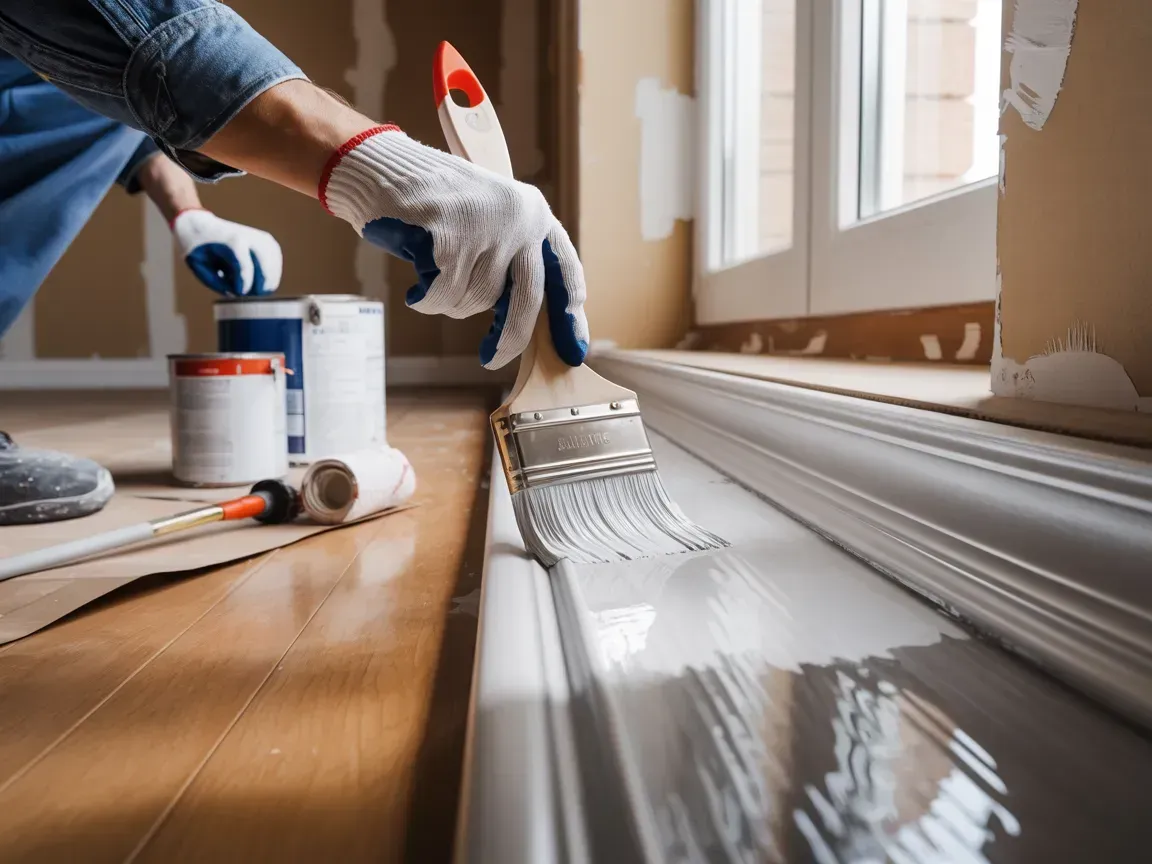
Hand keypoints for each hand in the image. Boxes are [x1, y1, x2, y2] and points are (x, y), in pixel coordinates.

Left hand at [172, 209, 282, 295]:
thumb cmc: (198, 248)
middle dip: (257, 288)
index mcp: (232, 242)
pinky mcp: (268, 242)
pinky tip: (258, 280)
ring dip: (264, 283)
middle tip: (248, 297)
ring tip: (249, 287)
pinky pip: (275, 264)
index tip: (237, 294)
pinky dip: (269, 276)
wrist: (201, 225)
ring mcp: (263, 239)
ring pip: (273, 269)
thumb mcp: (199, 267)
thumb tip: (238, 294)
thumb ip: (216, 283)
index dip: (243, 286)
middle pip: (265, 269)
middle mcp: (251, 238)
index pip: (245, 268)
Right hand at [321, 128, 587, 369]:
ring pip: (478, 300)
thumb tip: (523, 316)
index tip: (574, 344)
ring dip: (452, 305)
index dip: (569, 310)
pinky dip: (429, 300)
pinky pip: (445, 295)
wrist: (384, 167)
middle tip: (494, 359)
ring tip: (433, 286)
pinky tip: (417, 290)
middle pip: (527, 298)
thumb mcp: (488, 218)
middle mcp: (518, 219)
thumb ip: (510, 256)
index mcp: (534, 212)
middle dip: (510, 336)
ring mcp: (486, 228)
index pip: (563, 267)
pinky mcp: (452, 239)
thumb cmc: (433, 203)